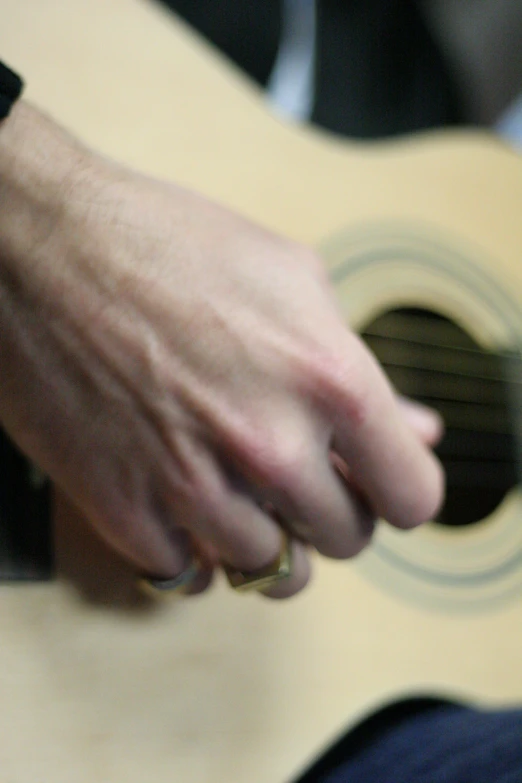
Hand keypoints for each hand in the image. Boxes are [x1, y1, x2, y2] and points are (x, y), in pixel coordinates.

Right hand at [0, 103, 443, 597]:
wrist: (41, 246)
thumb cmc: (166, 245)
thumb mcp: (293, 281)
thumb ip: (362, 366)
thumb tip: (420, 430)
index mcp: (329, 378)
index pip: (412, 496)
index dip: (397, 489)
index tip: (372, 479)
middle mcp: (270, 445)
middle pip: (347, 538)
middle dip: (331, 509)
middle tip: (299, 474)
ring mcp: (194, 487)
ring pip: (272, 572)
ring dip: (268, 539)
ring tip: (244, 494)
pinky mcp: (124, 511)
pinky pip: (187, 578)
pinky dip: (196, 554)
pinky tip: (189, 510)